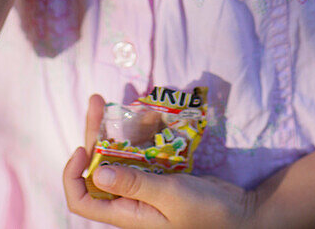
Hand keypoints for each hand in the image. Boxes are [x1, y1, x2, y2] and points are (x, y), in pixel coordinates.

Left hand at [63, 95, 256, 226]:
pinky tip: (146, 115)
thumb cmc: (206, 213)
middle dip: (95, 134)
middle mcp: (130, 201)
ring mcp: (144, 187)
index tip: (82, 148)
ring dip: (116, 128)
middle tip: (97, 100)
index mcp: (126, 214)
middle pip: (98, 167)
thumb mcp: (170, 197)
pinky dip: (140, 132)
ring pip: (119, 155)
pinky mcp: (159, 175)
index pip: (83, 200)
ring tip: (117, 101)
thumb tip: (96, 171)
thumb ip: (135, 184)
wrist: (241, 215)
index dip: (73, 175)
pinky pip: (141, 151)